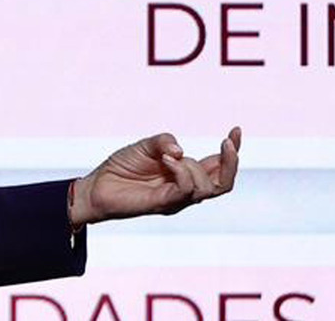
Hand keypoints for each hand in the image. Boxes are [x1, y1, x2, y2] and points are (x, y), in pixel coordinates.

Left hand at [71, 127, 241, 224]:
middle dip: (231, 162)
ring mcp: (176, 199)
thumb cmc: (123, 166)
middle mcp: (185, 188)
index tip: (236, 130)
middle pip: (223, 183)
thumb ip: (165, 142)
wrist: (98, 186)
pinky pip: (184, 191)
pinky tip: (166, 161)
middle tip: (226, 142)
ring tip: (170, 157)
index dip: (232, 151)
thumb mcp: (147, 145)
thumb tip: (180, 151)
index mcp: (186, 173)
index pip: (218, 167)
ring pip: (206, 189)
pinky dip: (181, 172)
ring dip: (193, 168)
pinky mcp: (163, 205)